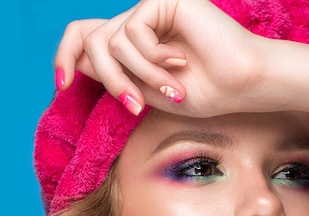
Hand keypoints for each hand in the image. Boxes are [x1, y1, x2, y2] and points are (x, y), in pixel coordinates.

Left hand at [54, 0, 265, 117]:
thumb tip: (76, 66)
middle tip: (134, 106)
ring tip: (171, 90)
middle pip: (91, 40)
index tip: (62, 87)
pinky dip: (152, 59)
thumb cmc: (204, 93)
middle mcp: (138, 22)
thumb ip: (115, 78)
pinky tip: (178, 63)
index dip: (64, 57)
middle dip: (109, 80)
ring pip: (110, 43)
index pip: (84, 37)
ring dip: (139, 76)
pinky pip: (133, 32)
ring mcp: (150, 9)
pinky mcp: (163, 0)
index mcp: (134, 43)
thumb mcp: (147, 92)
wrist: (241, 85)